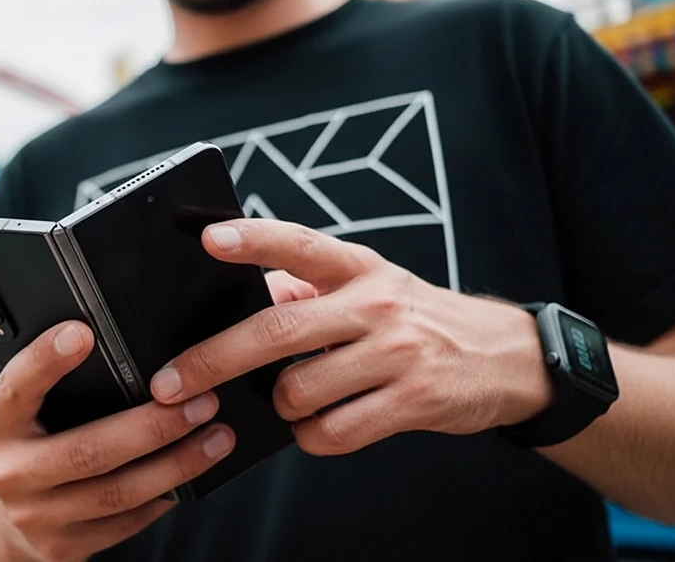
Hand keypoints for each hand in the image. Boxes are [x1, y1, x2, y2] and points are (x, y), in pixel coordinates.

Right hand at [0, 321, 234, 561]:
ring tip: (218, 436)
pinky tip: (195, 471)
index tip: (83, 332)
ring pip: (117, 492)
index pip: (16, 387)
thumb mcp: (30, 409)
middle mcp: (10, 473)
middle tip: (201, 400)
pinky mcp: (63, 547)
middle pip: (87, 450)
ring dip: (176, 464)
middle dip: (152, 426)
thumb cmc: (34, 440)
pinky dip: (166, 495)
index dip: (46, 360)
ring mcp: (36, 516)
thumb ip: (62, 383)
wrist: (8, 517)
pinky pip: (127, 521)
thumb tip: (129, 346)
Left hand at [148, 218, 553, 455]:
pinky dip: (312, 435)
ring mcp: (396, 353)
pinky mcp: (413, 401)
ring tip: (293, 398)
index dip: (252, 240)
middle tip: (171, 382)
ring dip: (279, 406)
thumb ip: (305, 291)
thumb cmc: (411, 319)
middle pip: (276, 331)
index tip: (206, 238)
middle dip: (212, 360)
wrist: (503, 357)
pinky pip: (331, 431)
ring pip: (297, 390)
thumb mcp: (366, 287)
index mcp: (357, 266)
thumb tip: (238, 307)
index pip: (298, 243)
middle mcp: (375, 303)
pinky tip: (322, 422)